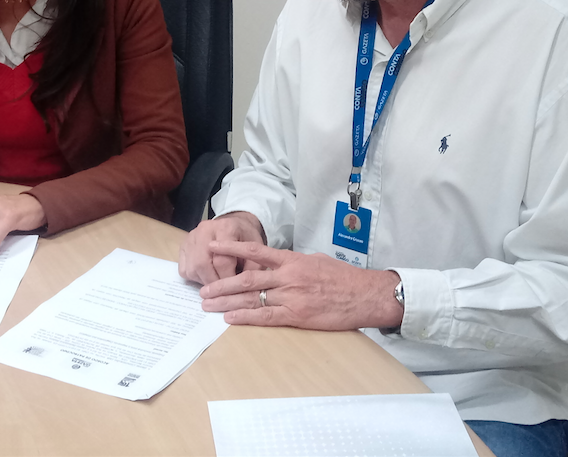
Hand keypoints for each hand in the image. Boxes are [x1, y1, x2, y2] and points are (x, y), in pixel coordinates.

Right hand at [178, 211, 266, 284]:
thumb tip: (244, 289)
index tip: (235, 288)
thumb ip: (253, 267)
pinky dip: (195, 278)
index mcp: (225, 228)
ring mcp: (191, 237)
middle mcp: (204, 230)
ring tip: (218, 282)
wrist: (233, 224)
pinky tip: (208, 275)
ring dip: (205, 282)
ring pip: (192, 269)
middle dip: (214, 283)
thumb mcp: (256, 249)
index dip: (228, 278)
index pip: (222, 260)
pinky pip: (184, 270)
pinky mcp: (182, 246)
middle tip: (224, 291)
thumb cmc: (245, 238)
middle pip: (202, 264)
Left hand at [198, 240, 402, 330]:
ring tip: (208, 305)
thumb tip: (277, 263)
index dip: (231, 249)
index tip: (212, 248)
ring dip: (227, 302)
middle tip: (203, 289)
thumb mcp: (317, 260)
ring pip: (252, 298)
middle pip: (246, 278)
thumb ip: (294, 262)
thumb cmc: (343, 278)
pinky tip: (230, 319)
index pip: (255, 251)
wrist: (365, 295)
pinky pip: (266, 317)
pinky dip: (246, 318)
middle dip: (221, 284)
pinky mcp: (297, 315)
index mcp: (292, 259)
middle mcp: (288, 276)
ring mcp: (291, 296)